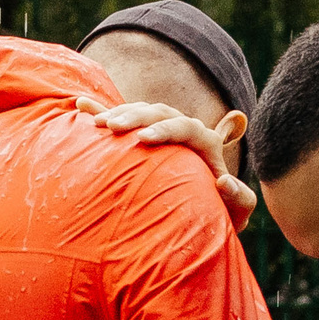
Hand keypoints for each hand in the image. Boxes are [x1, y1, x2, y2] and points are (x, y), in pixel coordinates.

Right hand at [77, 97, 256, 226]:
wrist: (200, 211)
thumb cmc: (217, 213)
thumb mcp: (234, 213)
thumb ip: (239, 200)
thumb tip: (223, 180)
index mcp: (204, 142)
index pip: (186, 126)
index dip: (165, 129)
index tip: (143, 140)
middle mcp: (182, 129)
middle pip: (158, 112)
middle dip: (135, 117)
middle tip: (113, 128)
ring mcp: (160, 130)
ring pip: (139, 111)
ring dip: (117, 114)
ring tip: (97, 124)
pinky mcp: (140, 137)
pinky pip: (120, 119)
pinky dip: (101, 112)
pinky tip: (79, 106)